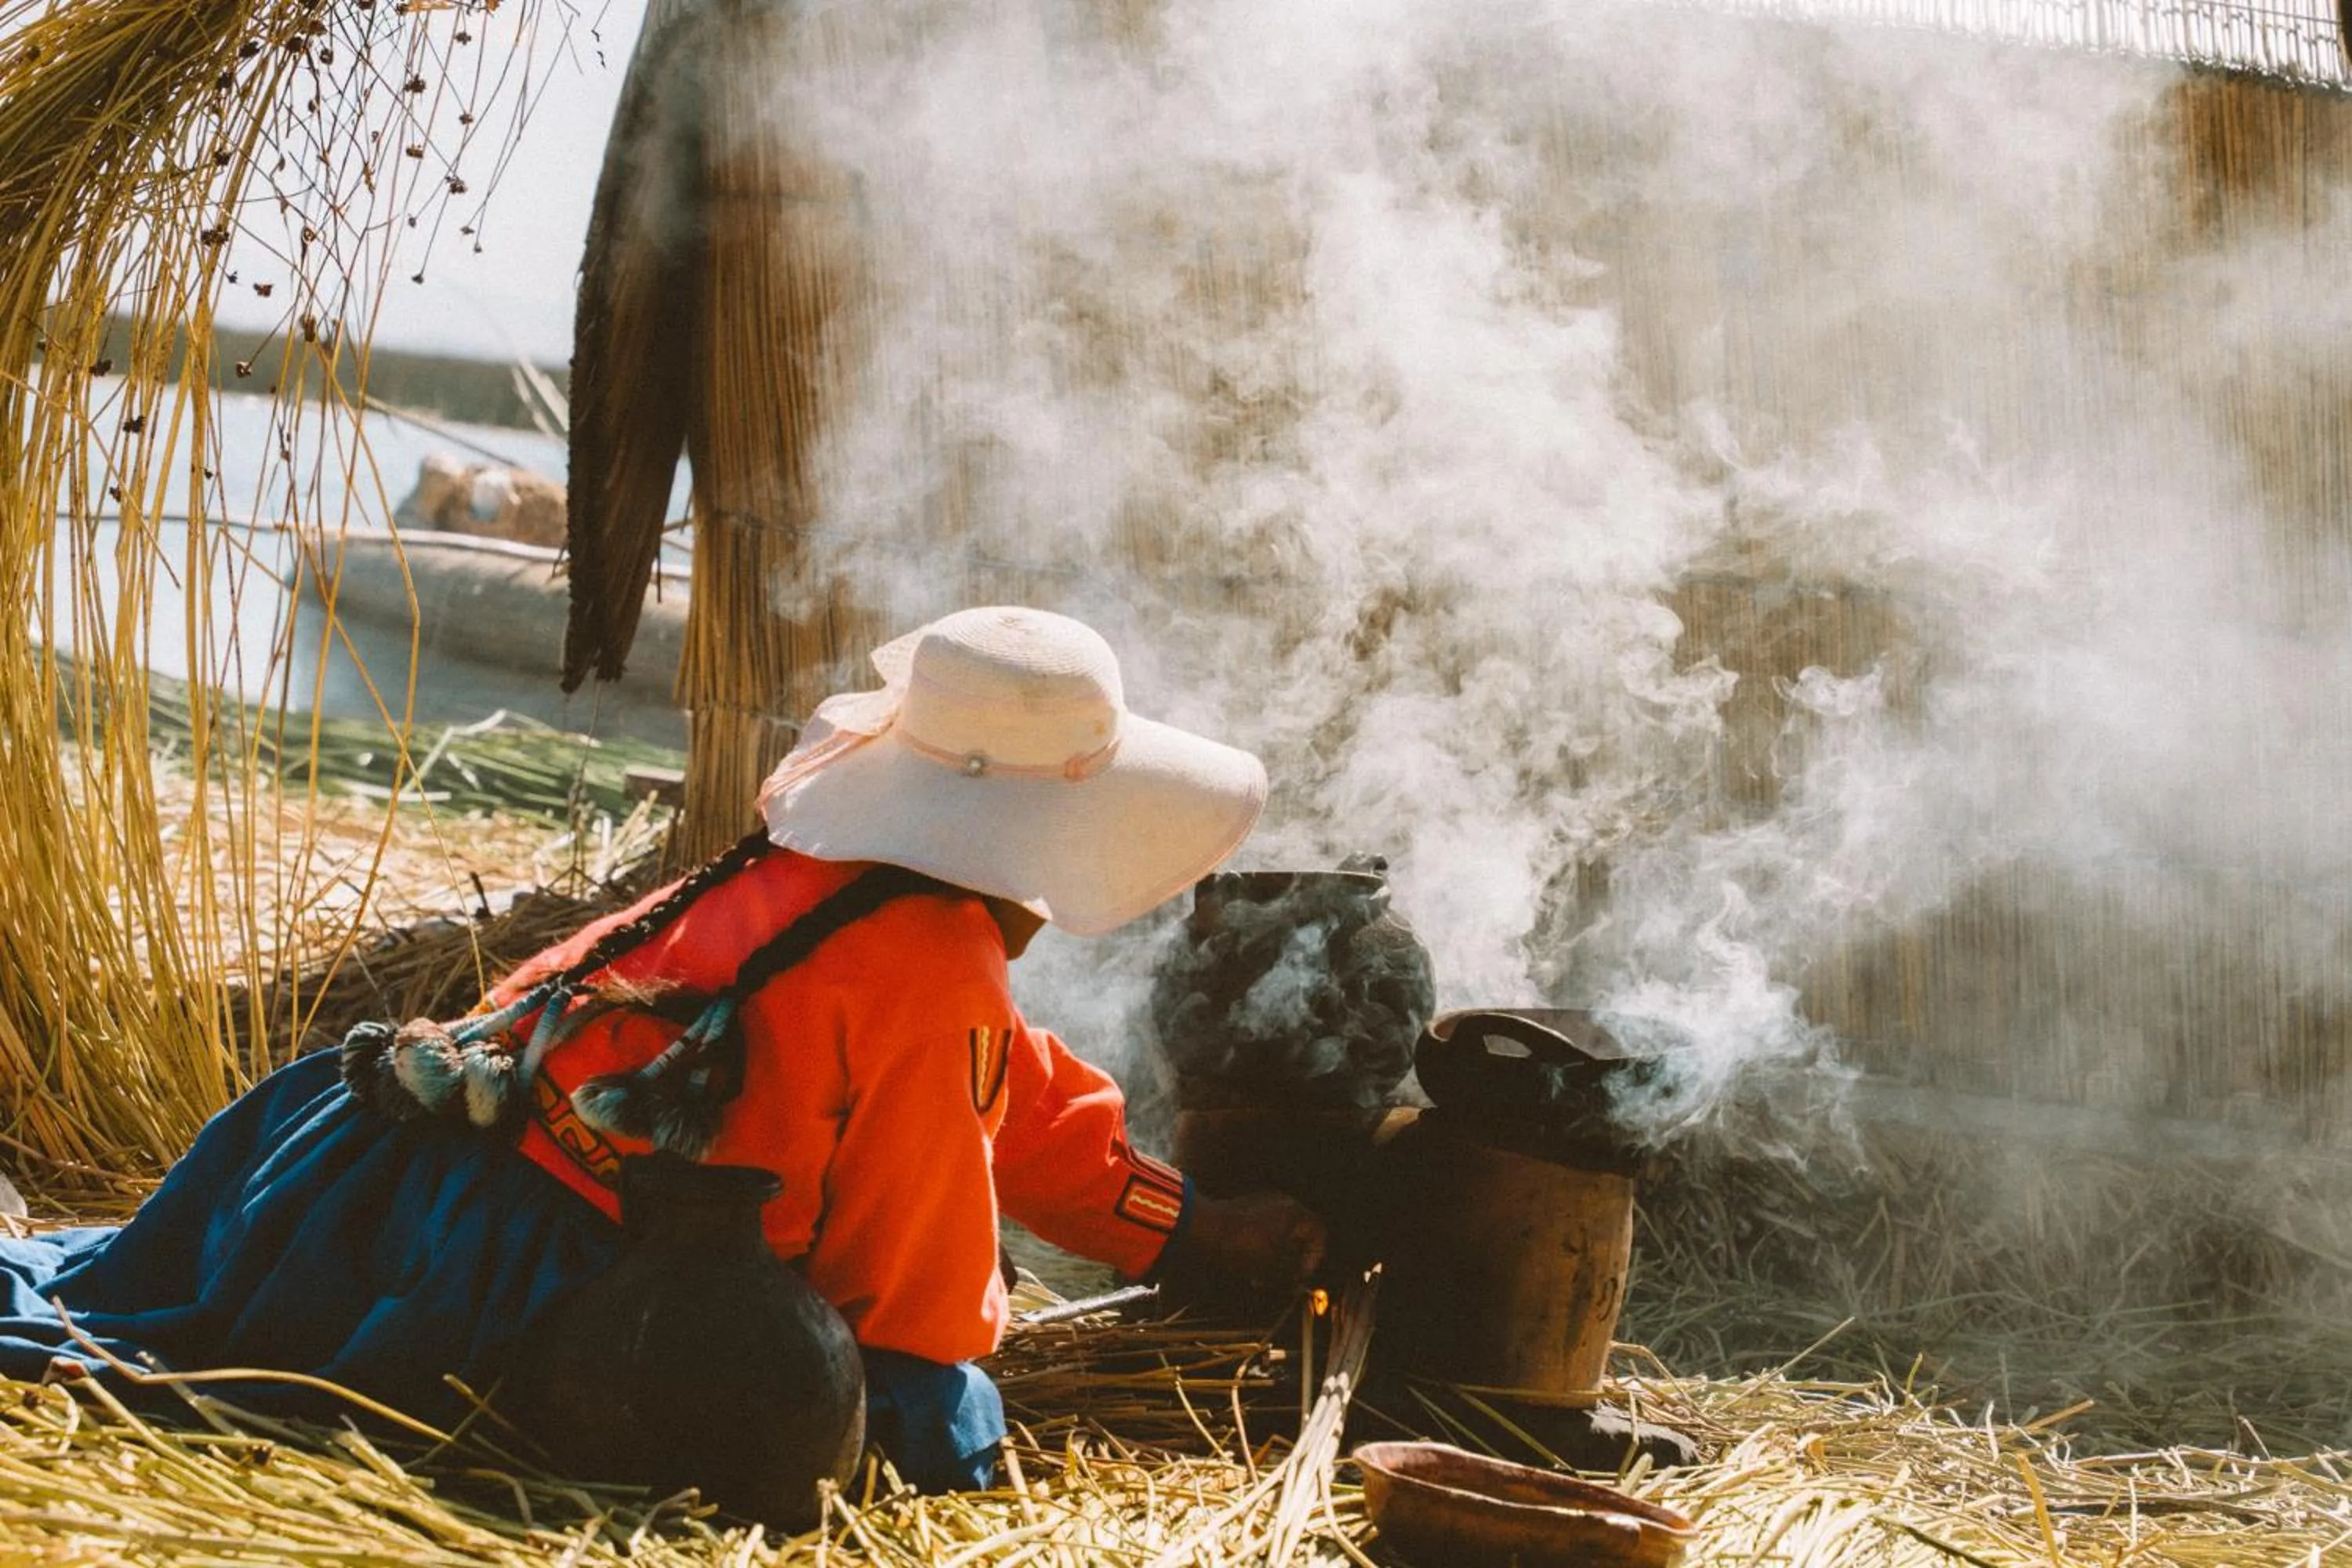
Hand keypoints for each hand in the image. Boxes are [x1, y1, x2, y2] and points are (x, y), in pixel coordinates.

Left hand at [1161, 1191, 1327, 1295]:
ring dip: (1275, 1256)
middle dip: (1293, 1259)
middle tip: (1284, 1279)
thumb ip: (1292, 1274)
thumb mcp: (1273, 1268)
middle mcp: (1281, 1201)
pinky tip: (1247, 1266)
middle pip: (1298, 1233)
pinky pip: (1260, 1229)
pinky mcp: (1242, 1208)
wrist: (1204, 1230)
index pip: (1319, 1233)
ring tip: (1263, 1277)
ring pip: (1278, 1233)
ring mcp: (1260, 1202)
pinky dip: (1260, 1247)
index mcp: (1295, 1212)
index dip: (1314, 1257)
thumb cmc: (1244, 1248)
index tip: (1302, 1275)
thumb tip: (1298, 1280)